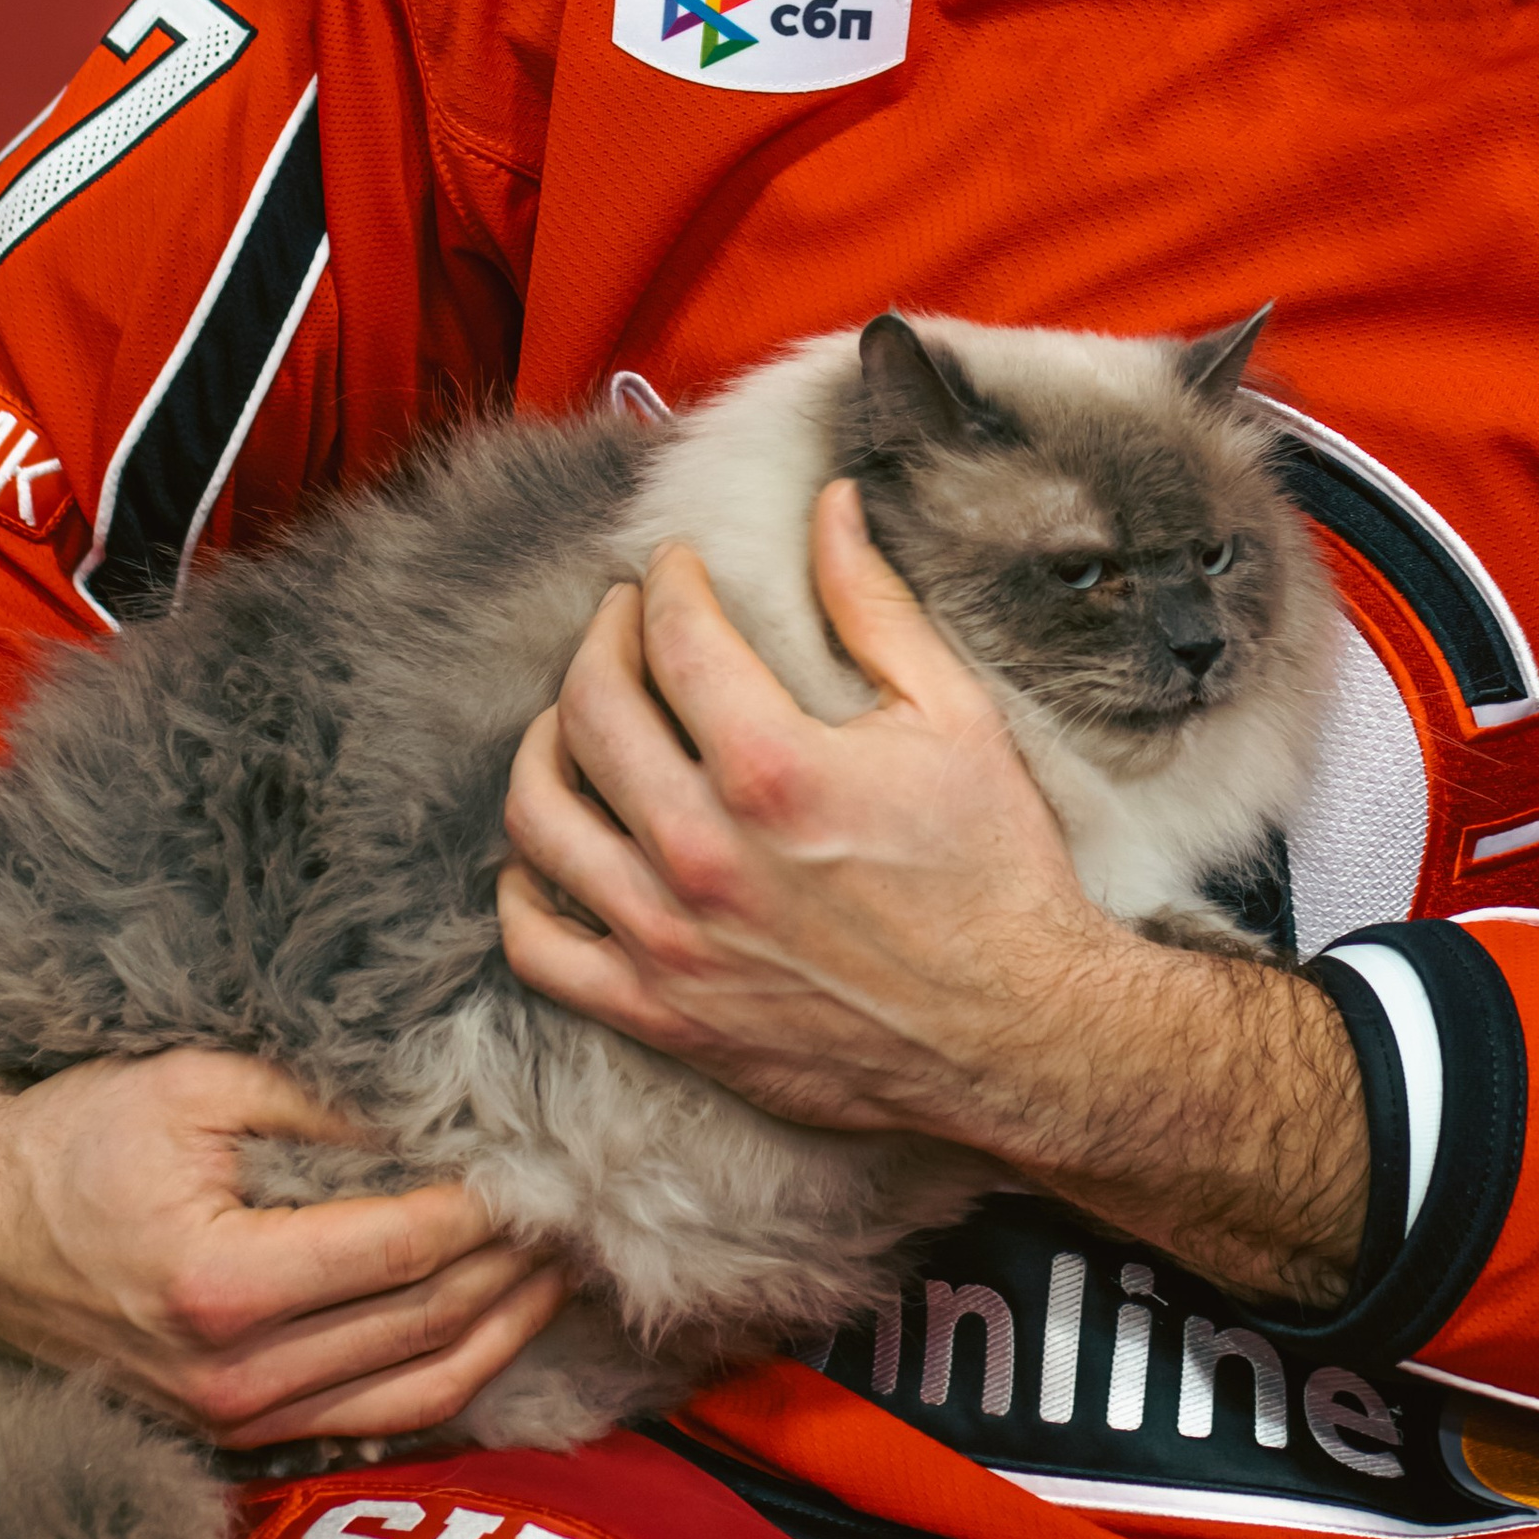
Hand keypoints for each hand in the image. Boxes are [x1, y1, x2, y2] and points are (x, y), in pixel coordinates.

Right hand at [0, 1031, 564, 1448]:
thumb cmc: (80, 1139)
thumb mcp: (201, 1084)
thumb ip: (327, 1103)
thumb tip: (445, 1108)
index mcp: (224, 1286)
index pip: (404, 1250)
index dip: (490, 1206)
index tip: (548, 1159)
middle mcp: (234, 1376)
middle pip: (425, 1323)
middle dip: (518, 1263)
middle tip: (583, 1205)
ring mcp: (235, 1420)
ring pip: (415, 1391)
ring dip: (505, 1329)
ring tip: (566, 1267)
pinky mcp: (238, 1432)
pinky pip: (373, 1420)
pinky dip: (449, 1378)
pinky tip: (498, 1326)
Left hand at [499, 485, 1108, 1141]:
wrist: (1014, 1032)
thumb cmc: (994, 871)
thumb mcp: (953, 715)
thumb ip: (874, 605)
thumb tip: (829, 506)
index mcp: (774, 769)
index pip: (673, 638)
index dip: (664, 583)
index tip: (672, 568)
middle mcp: (704, 853)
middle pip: (590, 710)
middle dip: (601, 639)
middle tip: (625, 620)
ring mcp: (670, 939)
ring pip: (542, 816)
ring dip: (547, 743)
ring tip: (579, 715)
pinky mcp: (660, 1012)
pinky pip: (537, 945)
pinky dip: (524, 886)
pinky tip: (556, 843)